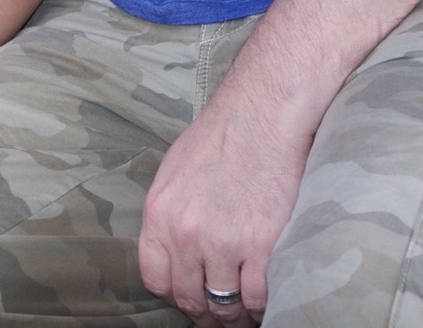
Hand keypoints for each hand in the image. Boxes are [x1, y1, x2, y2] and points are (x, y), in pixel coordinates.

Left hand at [138, 99, 309, 323]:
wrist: (262, 114)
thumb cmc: (223, 135)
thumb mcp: (176, 170)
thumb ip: (172, 213)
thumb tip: (177, 248)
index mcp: (160, 213)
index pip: (156, 280)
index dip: (175, 293)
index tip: (191, 294)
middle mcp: (186, 233)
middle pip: (190, 298)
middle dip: (206, 309)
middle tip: (221, 310)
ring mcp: (223, 242)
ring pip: (225, 303)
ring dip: (236, 310)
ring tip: (245, 306)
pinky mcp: (260, 244)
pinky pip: (257, 296)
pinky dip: (262, 302)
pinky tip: (266, 293)